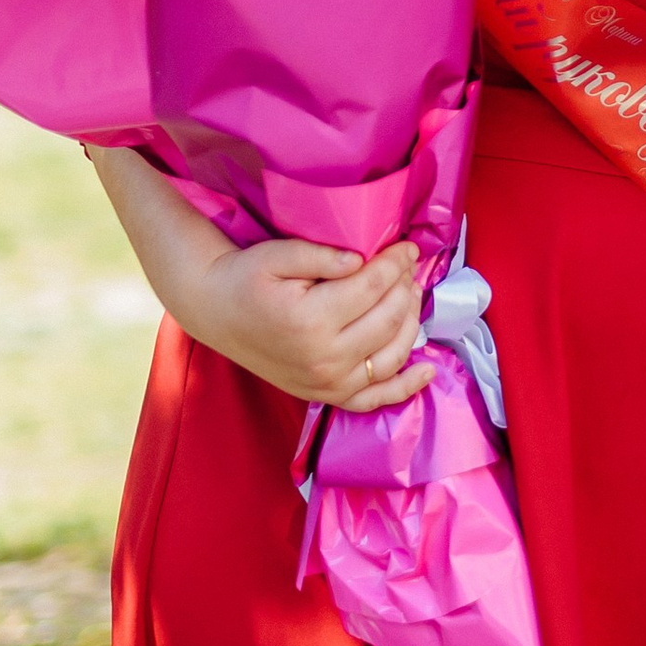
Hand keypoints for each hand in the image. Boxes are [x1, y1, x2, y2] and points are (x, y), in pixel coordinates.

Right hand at [175, 236, 434, 411]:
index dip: (396, 263)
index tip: (407, 247)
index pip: (373, 286)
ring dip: (412, 322)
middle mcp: (324, 358)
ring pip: (392, 355)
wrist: (215, 313)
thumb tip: (362, 259)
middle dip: (405, 286)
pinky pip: (375, 399)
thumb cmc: (245, 279)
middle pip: (388, 318)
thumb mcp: (276, 255)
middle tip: (407, 265)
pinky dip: (406, 387)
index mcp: (310, 320)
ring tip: (411, 294)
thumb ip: (321, 254)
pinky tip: (429, 369)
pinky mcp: (327, 395)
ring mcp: (328, 383)